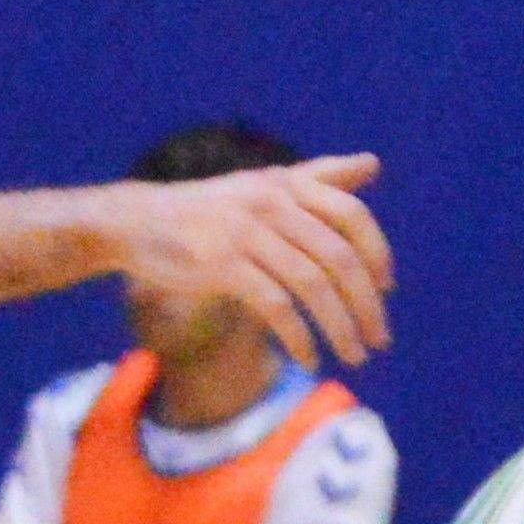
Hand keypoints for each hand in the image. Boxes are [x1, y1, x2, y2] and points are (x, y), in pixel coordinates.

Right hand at [114, 153, 392, 369]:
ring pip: (312, 285)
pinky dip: (299, 338)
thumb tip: (373, 164)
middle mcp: (271, 203)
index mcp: (287, 184)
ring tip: (354, 356)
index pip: (352, 215)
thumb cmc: (209, 210)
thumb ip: (319, 179)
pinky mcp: (222, 266)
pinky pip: (277, 307)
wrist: (137, 223)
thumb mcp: (264, 187)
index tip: (386, 290)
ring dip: (340, 328)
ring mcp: (246, 233)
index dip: (377, 254)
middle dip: (366, 305)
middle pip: (338, 257)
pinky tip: (309, 359)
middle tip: (379, 340)